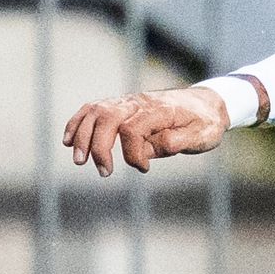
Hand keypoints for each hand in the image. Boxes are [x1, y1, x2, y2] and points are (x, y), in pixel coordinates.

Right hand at [65, 85, 228, 175]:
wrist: (206, 103)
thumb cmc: (204, 123)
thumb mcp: (201, 136)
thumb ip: (176, 141)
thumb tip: (151, 150)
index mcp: (159, 110)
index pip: (133, 129)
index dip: (133, 153)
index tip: (144, 169)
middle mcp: (139, 102)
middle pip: (107, 117)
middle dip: (99, 146)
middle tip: (103, 172)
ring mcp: (128, 101)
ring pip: (96, 112)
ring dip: (82, 135)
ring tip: (78, 160)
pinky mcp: (121, 105)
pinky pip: (93, 109)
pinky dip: (78, 123)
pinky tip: (68, 140)